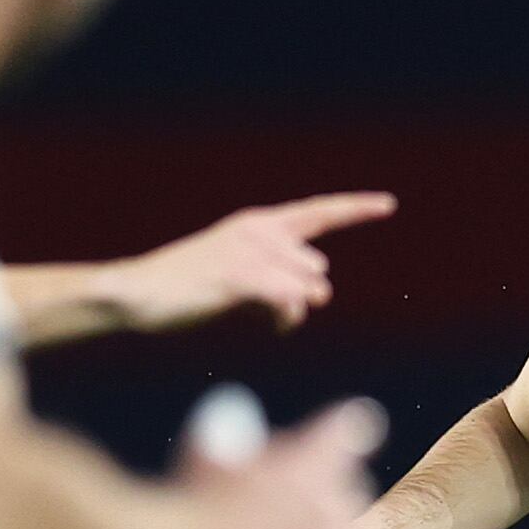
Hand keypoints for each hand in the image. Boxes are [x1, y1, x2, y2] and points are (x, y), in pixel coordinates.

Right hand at [108, 192, 396, 332]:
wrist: (139, 295)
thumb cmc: (189, 289)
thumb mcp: (241, 276)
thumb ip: (280, 279)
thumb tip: (317, 294)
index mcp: (259, 222)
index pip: (318, 211)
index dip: (355, 208)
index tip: (389, 204)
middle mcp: (258, 229)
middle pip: (316, 268)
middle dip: (304, 293)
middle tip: (274, 310)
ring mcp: (249, 251)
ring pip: (306, 288)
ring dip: (294, 311)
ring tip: (267, 316)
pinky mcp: (239, 277)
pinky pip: (288, 300)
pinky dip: (286, 317)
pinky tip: (275, 324)